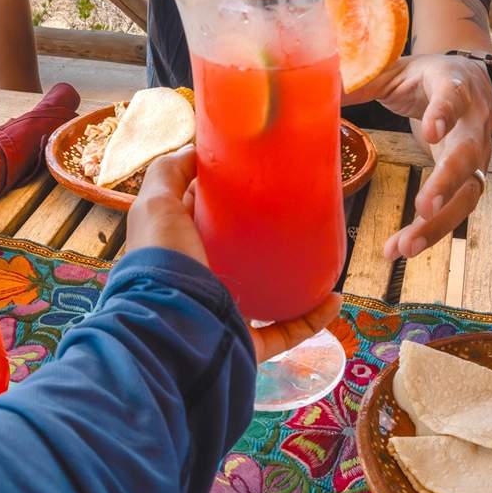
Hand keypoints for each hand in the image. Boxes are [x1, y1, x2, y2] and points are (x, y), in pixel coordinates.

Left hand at [126, 149, 342, 363]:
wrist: (169, 332)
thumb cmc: (162, 262)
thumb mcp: (156, 204)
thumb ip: (170, 172)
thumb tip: (196, 150)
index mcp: (181, 247)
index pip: (205, 214)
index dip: (228, 195)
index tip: (261, 177)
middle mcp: (201, 278)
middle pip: (240, 252)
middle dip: (267, 235)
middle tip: (298, 212)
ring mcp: (225, 312)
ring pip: (268, 292)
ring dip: (295, 277)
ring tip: (320, 254)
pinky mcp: (246, 342)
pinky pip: (286, 330)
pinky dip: (312, 318)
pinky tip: (334, 299)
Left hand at [352, 53, 491, 260]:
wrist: (473, 82)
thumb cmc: (427, 78)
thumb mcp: (396, 70)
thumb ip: (364, 79)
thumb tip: (318, 89)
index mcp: (452, 84)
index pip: (452, 96)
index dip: (444, 113)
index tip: (430, 133)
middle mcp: (472, 121)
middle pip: (468, 153)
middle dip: (447, 182)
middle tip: (423, 208)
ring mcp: (477, 152)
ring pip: (469, 191)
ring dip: (439, 222)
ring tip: (406, 246)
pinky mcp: (472, 178)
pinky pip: (457, 209)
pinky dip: (432, 231)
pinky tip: (402, 248)